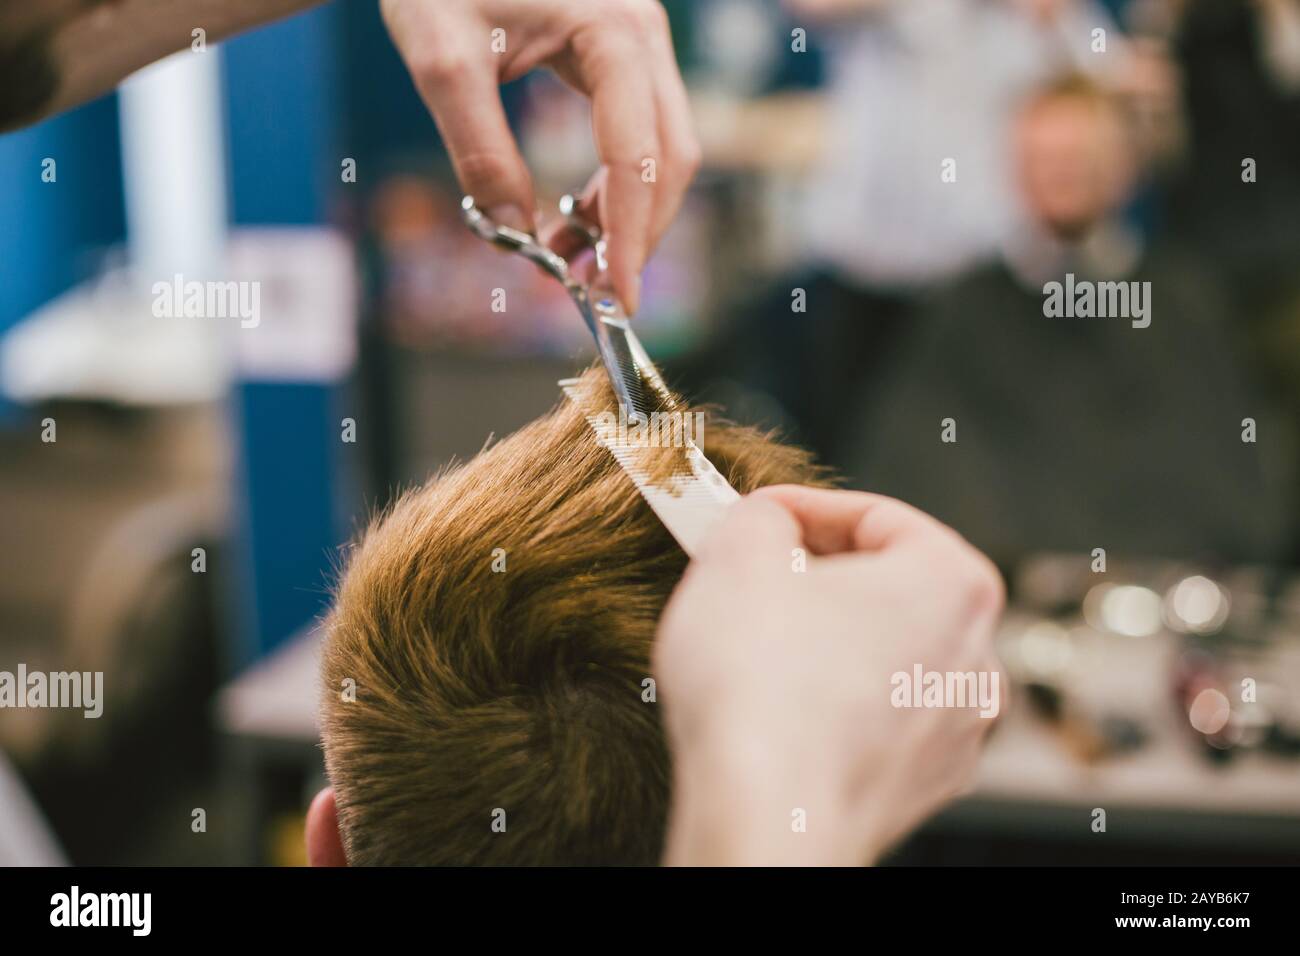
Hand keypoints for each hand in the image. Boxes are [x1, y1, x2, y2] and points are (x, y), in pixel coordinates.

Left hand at [381, 0, 699, 314]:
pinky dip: (615, 186)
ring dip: (627, 216)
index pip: (638, 156)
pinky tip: (575, 218)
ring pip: (662, 152)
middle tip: (590, 292)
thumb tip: (513, 231)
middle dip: (637, 235)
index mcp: (612, 32)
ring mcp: (640, 44)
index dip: (631, 238)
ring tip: (568, 258)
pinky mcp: (624, 57)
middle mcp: (644, 36)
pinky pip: (640, 135)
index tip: (616, 299)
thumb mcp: (442, 61)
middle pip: (670, 159)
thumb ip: (479, 150)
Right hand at [654, 486, 1005, 864]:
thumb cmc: (764, 692)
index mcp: (953, 581)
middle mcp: (976, 654)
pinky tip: (780, 704)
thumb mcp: (739, 555)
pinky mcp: (921, 781)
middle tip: (754, 574)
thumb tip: (766, 521)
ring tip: (761, 642)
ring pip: (885, 652)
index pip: (875, 515)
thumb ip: (759, 516)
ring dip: (827, 637)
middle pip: (888, 584)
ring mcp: (954, 726)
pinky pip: (876, 715)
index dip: (802, 507)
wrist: (769, 817)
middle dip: (818, 574)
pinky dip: (833, 699)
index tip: (758, 514)